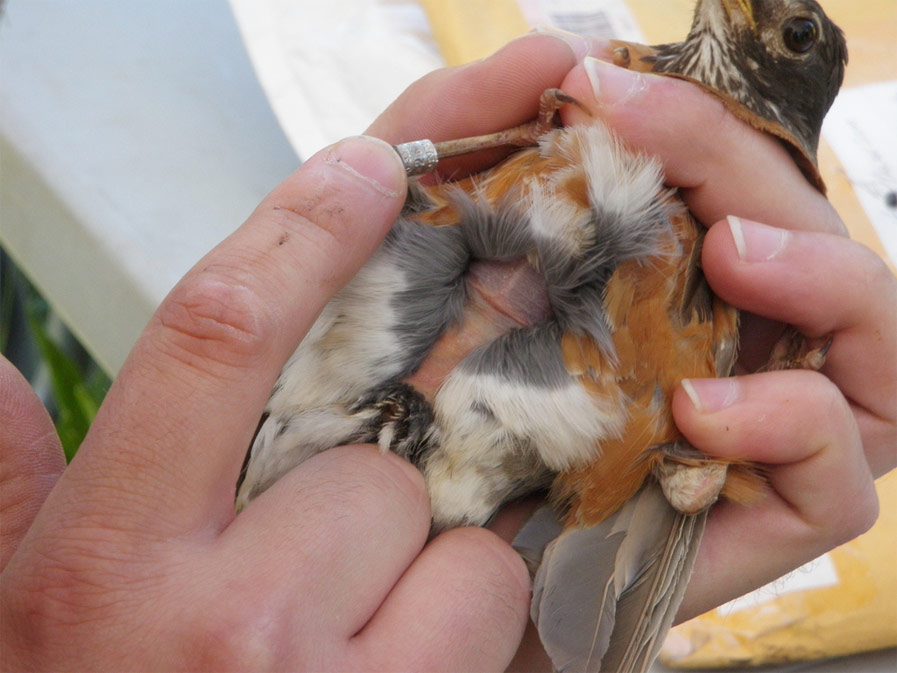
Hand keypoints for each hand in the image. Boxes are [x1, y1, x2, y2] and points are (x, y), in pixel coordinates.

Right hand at [0, 134, 550, 669]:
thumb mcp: (24, 623)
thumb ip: (2, 497)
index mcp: (110, 568)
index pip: (214, 338)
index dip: (297, 231)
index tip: (364, 167)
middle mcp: (224, 625)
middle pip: (370, 466)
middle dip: (366, 504)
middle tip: (317, 580)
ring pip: (456, 549)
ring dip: (426, 580)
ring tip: (359, 653)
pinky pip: (499, 618)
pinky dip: (471, 634)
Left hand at [369, 35, 895, 668]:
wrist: (408, 550)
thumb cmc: (420, 398)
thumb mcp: (421, 250)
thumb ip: (457, 138)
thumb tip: (550, 50)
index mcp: (668, 274)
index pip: (733, 182)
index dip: (690, 125)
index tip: (599, 87)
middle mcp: (730, 338)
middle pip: (807, 237)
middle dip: (745, 174)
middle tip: (660, 142)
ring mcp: (760, 426)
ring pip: (871, 335)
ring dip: (821, 274)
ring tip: (733, 252)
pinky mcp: (760, 516)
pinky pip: (836, 472)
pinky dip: (790, 422)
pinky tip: (701, 409)